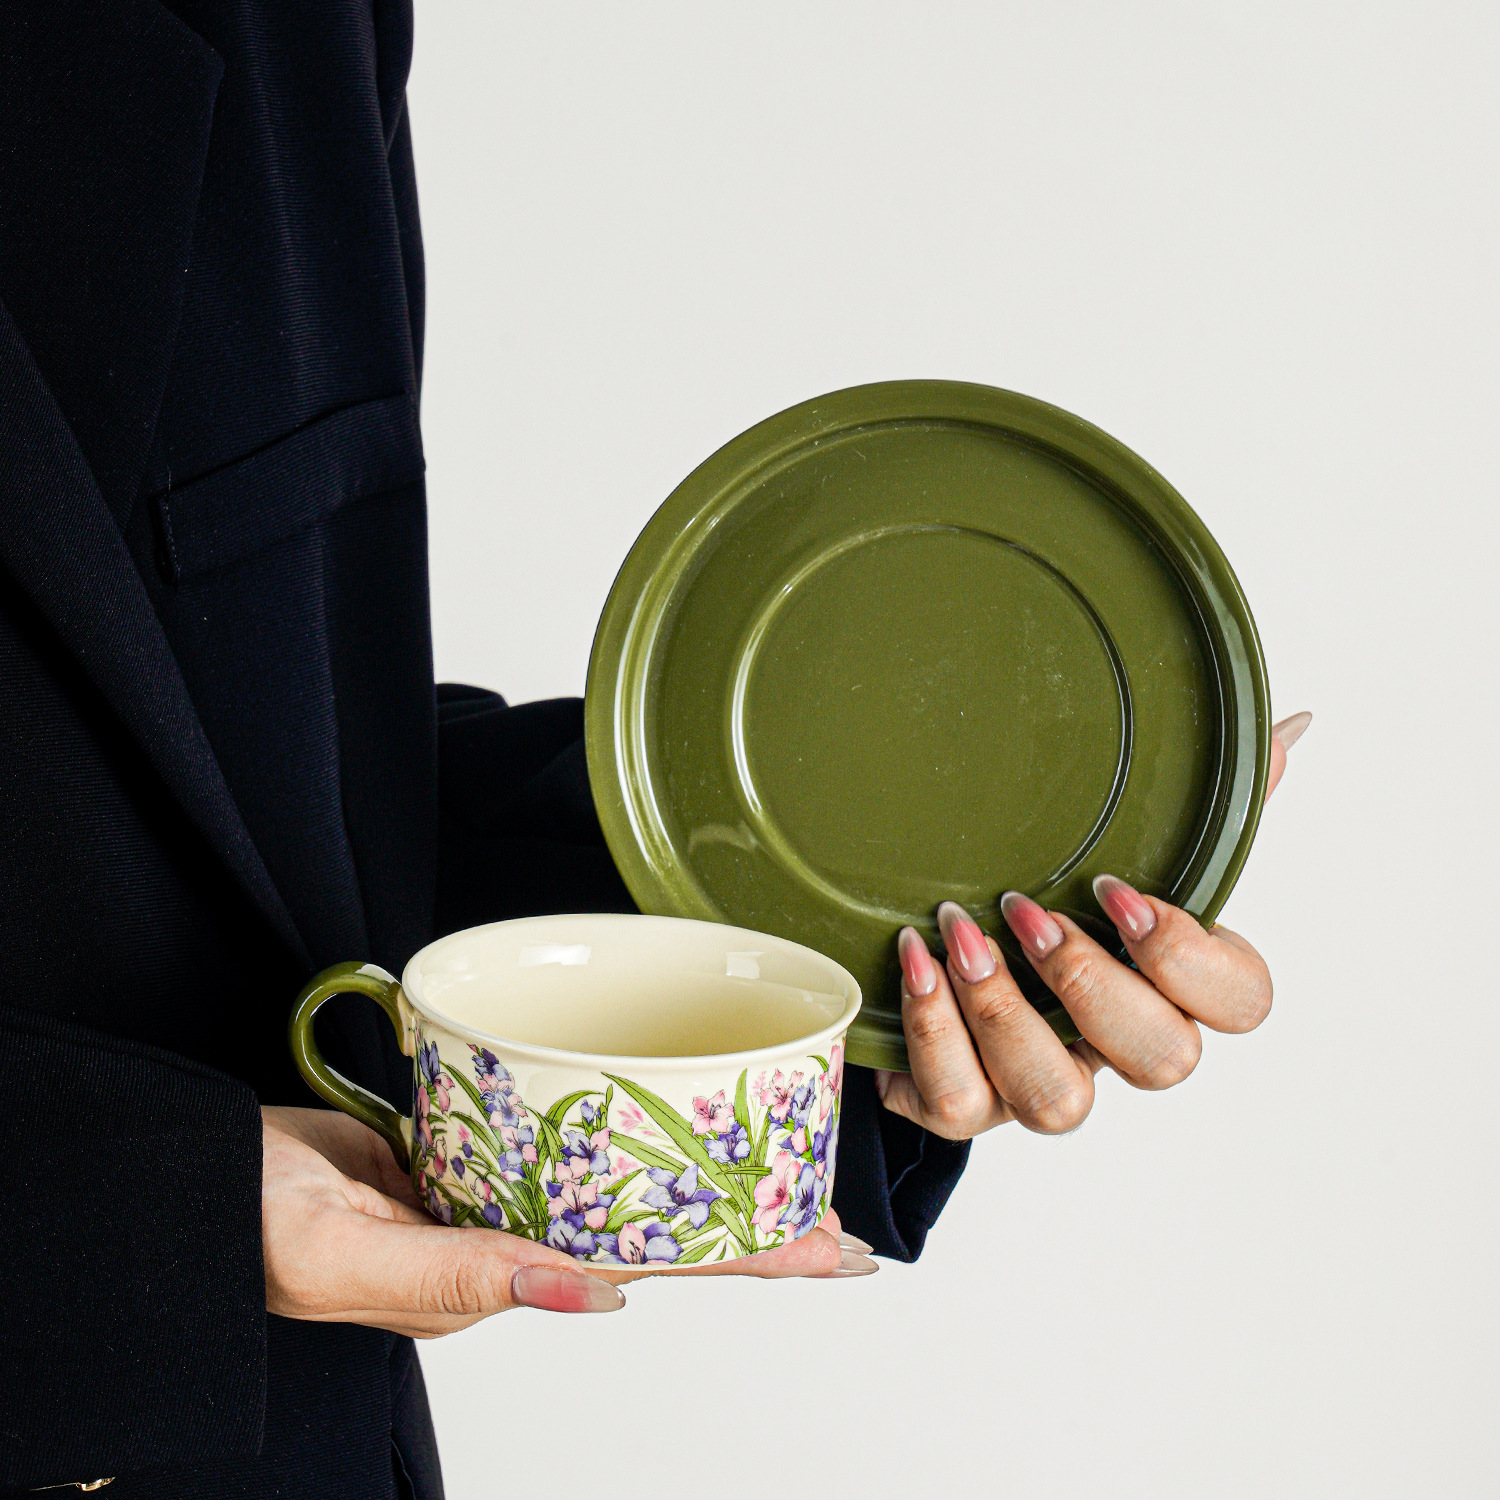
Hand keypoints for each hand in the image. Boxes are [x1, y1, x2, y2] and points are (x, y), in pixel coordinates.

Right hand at [263, 1107, 870, 1336]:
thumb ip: (459, 1277)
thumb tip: (595, 1296)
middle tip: (835, 1214)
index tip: (826, 1250)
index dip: (740, 1256)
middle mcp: (510, 1240)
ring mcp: (490, 1190)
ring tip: (778, 1162)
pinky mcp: (464, 1142)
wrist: (193, 1180)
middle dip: (748, 1222)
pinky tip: (658, 1105)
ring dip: (694, 1169)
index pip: (650, 1267)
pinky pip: (556, 1129)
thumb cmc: (250, 1231)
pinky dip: (614, 1117)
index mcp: (496, 1283)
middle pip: (655, 1226)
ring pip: (613, 1178)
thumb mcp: (347, 1258)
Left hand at [875, 712, 1310, 1140]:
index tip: (1117, 888)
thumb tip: (1287, 727)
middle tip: (1026, 909)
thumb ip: (1205, 802)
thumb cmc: (1055, 901)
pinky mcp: (962, 1105)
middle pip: (1164, 1062)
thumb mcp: (1123, 846)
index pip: (1243, 1004)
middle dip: (1093, 982)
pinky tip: (915, 960)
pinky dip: (932, 1032)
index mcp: (1172, 988)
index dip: (1189, 957)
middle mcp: (1115, 1051)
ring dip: (1006, 1012)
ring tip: (958, 932)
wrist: (937, 960)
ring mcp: (1040, 1087)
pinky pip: (956, 1105)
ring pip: (1059, 1102)